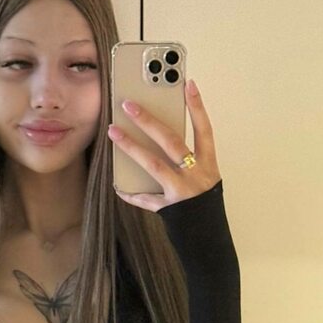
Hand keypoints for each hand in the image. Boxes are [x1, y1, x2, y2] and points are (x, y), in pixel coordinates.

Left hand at [108, 78, 221, 212]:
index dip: (197, 107)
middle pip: (171, 142)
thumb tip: (159, 139)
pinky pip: (146, 199)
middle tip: (129, 104)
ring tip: (114, 132)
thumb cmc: (204, 205)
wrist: (209, 239)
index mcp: (208, 165)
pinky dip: (131, 193)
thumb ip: (189, 160)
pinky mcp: (169, 209)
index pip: (204, 130)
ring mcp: (182, 192)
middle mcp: (196, 176)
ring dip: (131, 147)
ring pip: (153, 165)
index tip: (187, 84)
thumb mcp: (205, 178)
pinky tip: (118, 186)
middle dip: (149, 121)